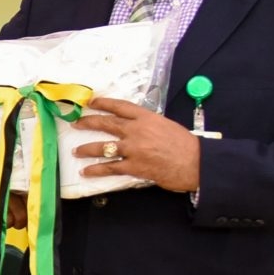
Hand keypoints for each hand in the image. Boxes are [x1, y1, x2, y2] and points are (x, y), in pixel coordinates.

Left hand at [71, 97, 200, 191]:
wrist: (197, 163)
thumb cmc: (185, 145)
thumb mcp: (166, 126)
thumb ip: (148, 125)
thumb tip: (134, 127)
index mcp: (147, 118)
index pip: (120, 107)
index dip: (103, 103)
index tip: (91, 102)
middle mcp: (137, 131)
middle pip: (107, 123)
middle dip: (88, 122)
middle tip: (75, 123)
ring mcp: (134, 149)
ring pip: (103, 147)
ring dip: (86, 149)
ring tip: (76, 151)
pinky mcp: (134, 166)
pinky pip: (110, 168)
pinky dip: (96, 170)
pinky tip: (86, 171)